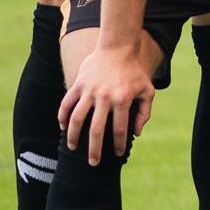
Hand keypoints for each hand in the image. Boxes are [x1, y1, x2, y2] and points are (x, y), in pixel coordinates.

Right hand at [58, 40, 155, 163]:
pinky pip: (66, 104)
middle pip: (96, 130)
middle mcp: (105, 97)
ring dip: (73, 136)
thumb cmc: (134, 71)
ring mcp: (89, 91)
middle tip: (93, 163)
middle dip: (94, 149)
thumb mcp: (147, 90)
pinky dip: (62, 117)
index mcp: (123, 100)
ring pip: (76, 119)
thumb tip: (137, 133)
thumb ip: (144, 112)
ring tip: (73, 148)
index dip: (119, 144)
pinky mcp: (78, 84)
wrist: (118, 47)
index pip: (120, 129)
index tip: (118, 154)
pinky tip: (63, 127)